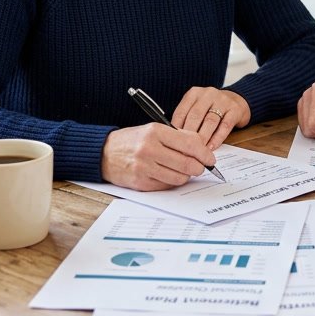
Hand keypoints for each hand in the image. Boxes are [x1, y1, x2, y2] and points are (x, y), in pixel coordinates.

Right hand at [99, 124, 217, 190]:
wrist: (104, 153)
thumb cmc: (132, 140)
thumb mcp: (154, 129)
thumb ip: (178, 136)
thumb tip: (201, 145)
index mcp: (155, 132)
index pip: (190, 143)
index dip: (204, 153)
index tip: (210, 158)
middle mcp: (149, 149)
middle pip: (187, 163)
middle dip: (199, 167)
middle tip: (201, 167)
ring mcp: (144, 167)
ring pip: (179, 177)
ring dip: (186, 176)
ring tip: (184, 170)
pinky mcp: (140, 183)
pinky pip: (166, 185)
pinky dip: (172, 181)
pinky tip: (169, 174)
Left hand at [171, 87, 249, 149]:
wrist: (236, 101)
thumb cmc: (211, 108)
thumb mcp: (197, 108)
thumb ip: (186, 120)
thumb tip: (175, 139)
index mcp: (194, 93)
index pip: (182, 111)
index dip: (176, 128)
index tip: (173, 142)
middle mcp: (208, 94)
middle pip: (195, 115)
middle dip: (189, 134)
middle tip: (184, 149)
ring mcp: (223, 100)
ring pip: (210, 121)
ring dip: (203, 138)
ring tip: (197, 151)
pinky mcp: (235, 109)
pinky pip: (225, 125)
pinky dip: (217, 138)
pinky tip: (212, 148)